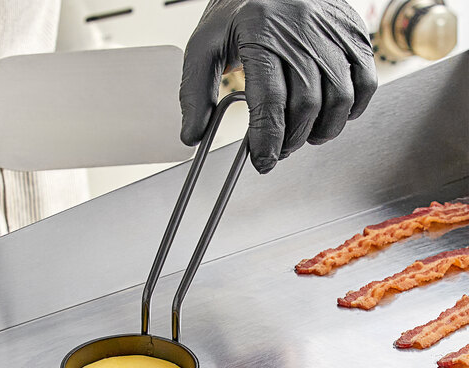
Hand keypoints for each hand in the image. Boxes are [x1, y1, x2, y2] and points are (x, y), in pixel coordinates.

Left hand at [180, 0, 376, 172]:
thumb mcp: (205, 44)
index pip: (268, 101)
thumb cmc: (239, 10)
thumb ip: (195, 91)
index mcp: (260, 32)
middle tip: (278, 151)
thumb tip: (193, 135)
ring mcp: (332, 31)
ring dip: (322, 130)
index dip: (266, 140)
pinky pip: (365, 81)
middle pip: (305, 104)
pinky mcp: (353, 32)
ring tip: (303, 137)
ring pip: (339, 98)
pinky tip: (330, 115)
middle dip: (291, 140)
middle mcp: (300, 30)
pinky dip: (352, 109)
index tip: (262, 161)